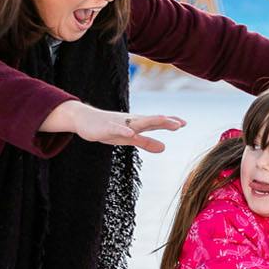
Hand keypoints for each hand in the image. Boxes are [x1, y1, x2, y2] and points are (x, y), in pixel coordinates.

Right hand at [42, 100, 184, 153]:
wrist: (84, 120)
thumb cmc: (109, 128)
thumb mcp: (129, 138)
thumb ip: (146, 142)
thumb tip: (164, 148)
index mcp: (137, 124)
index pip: (157, 123)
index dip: (170, 122)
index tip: (185, 123)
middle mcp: (131, 121)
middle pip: (150, 121)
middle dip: (165, 121)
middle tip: (179, 123)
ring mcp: (119, 123)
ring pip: (137, 122)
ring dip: (150, 121)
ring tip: (163, 120)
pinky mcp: (107, 127)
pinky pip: (116, 129)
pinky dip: (124, 130)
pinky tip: (131, 133)